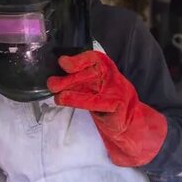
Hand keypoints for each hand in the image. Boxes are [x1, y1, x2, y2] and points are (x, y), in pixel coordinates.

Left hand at [47, 50, 166, 166]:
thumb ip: (78, 81)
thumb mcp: (93, 88)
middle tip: (52, 83)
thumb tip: (54, 79)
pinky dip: (80, 101)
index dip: (78, 59)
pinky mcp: (117, 105)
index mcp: (106, 70)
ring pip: (91, 88)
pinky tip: (66, 101)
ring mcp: (117, 91)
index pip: (93, 59)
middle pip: (89, 74)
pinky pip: (97, 102)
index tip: (63, 63)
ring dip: (72, 92)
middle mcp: (112, 77)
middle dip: (69, 79)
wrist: (129, 123)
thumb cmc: (107, 103)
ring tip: (57, 96)